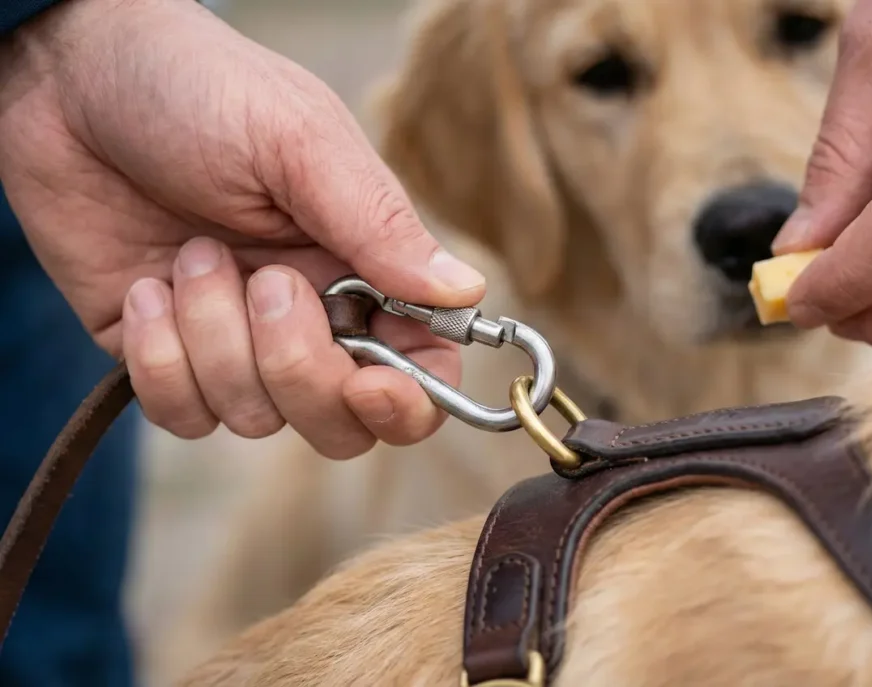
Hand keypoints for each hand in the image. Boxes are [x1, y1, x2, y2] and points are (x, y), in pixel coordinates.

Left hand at [0, 0, 485, 456]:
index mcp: (363, 267)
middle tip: (267, 283)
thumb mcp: (299, 142)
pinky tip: (146, 289)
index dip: (410, 399)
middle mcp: (309, 317)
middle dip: (300, 369)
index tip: (373, 383)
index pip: (419, 369)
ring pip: (256, 416)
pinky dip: (160, 360)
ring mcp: (236, 344)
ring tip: (192, 252)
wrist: (69, 82)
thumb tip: (466, 291)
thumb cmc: (200, 90)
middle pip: (340, 421)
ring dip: (216, 338)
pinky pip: (183, 413)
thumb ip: (381, 224)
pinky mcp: (164, 357)